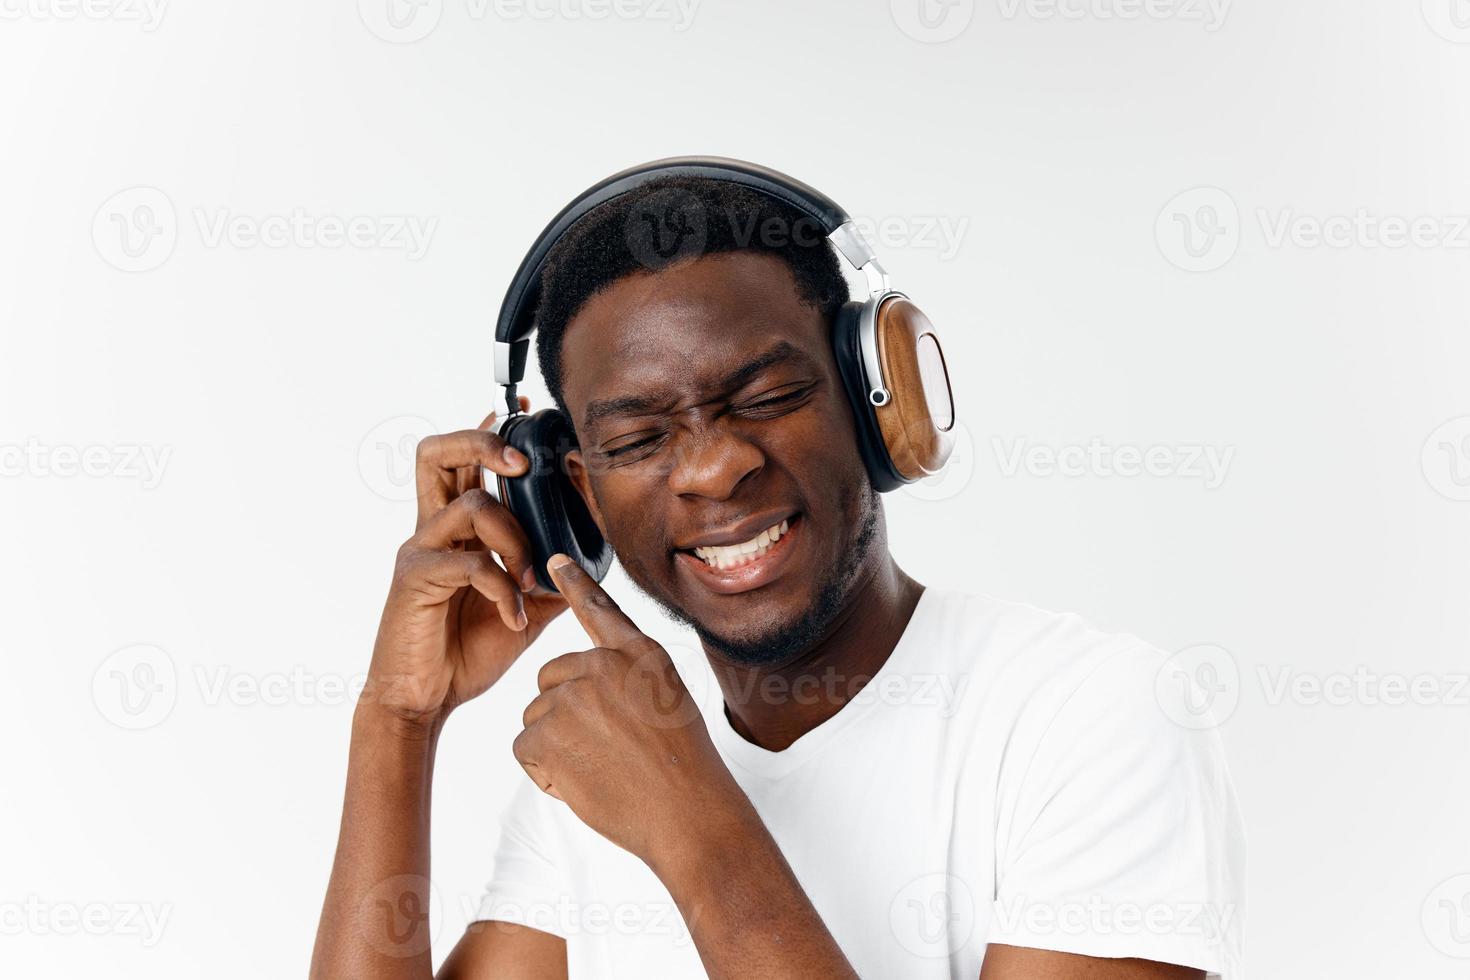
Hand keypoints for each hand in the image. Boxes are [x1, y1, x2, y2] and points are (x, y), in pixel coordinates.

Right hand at [363, 404, 568, 724]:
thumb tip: (591, 559)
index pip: (464, 461)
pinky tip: (514, 616)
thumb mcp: (525, 608)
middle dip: (484, 443)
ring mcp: (421, 551)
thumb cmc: (466, 650)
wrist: (423, 700)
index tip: (525, 412)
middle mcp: (433, 529)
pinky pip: (469, 563)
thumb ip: (551, 576)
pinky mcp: (416, 580)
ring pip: (469, 505)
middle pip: (438, 453)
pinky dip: (502, 587)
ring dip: (516, 537)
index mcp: (456, 528)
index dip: (490, 430)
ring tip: (530, 578)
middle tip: (522, 464)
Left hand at [512, 555, 751, 868]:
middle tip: (605, 749)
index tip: (555, 561)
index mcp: (639, 655)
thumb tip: (582, 680)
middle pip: (551, 680)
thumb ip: (629, 679)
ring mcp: (573, 697)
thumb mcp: (670, 701)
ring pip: (536, 717)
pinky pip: (525, 748)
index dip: (577, 585)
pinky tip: (583, 782)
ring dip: (556, 747)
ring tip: (602, 768)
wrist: (686, 812)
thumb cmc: (683, 768)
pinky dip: (544, 772)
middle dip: (563, 715)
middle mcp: (603, 666)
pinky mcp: (547, 732)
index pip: (600, 611)